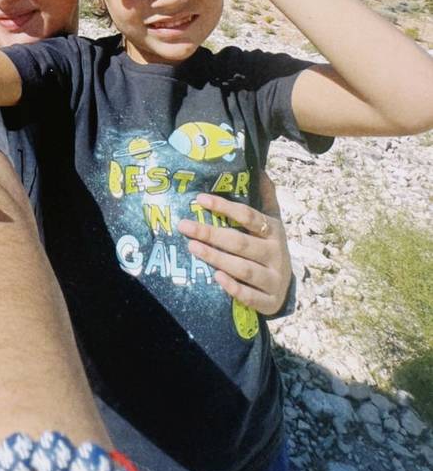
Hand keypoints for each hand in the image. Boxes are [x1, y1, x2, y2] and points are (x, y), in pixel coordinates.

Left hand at [176, 172, 292, 314]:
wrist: (286, 287)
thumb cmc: (270, 248)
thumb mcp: (272, 222)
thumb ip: (266, 197)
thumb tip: (258, 168)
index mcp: (274, 231)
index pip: (249, 216)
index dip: (225, 207)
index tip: (200, 199)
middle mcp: (275, 254)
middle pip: (241, 243)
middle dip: (212, 234)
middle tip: (186, 226)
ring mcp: (274, 279)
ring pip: (244, 269)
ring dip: (217, 258)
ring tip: (192, 247)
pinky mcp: (269, 302)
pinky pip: (250, 295)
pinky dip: (234, 287)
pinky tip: (216, 277)